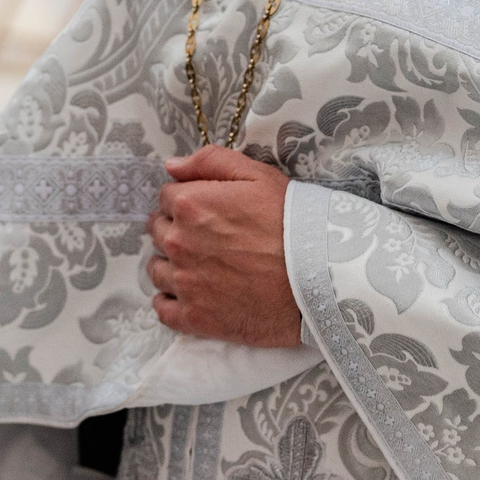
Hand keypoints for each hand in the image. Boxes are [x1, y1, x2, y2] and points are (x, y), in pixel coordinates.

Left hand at [147, 146, 299, 347]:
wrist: (322, 279)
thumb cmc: (294, 223)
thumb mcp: (258, 176)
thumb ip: (210, 161)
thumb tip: (172, 166)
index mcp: (190, 205)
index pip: (166, 197)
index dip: (187, 201)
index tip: (208, 211)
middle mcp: (179, 243)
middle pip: (158, 232)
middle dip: (176, 230)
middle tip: (208, 238)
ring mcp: (185, 283)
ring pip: (157, 270)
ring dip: (171, 265)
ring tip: (202, 267)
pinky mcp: (195, 317)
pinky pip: (162, 309)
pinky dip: (171, 302)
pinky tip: (190, 295)